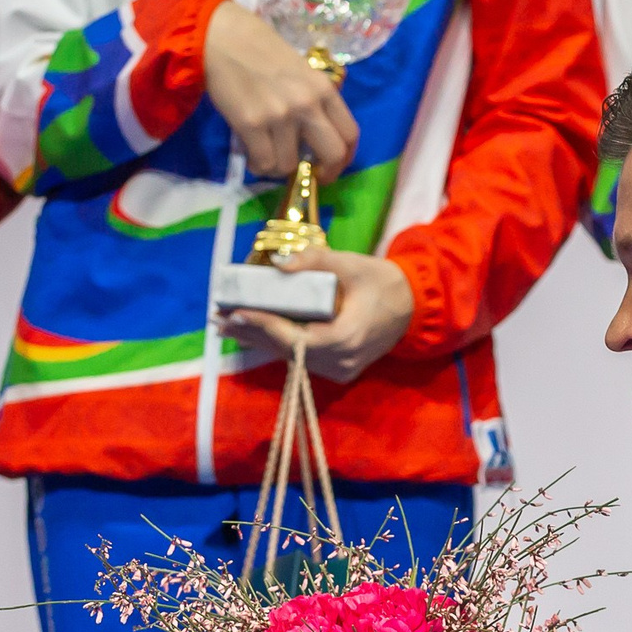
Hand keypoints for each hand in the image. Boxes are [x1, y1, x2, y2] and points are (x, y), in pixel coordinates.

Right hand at [204, 0, 358, 180]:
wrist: (221, 37)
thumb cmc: (260, 50)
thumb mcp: (300, 70)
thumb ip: (313, 101)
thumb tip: (315, 139)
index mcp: (323, 89)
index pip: (350, 134)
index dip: (344, 159)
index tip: (332, 167)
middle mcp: (307, 103)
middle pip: (332, 155)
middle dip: (322, 172)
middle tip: (306, 173)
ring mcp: (280, 115)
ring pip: (290, 165)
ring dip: (278, 165)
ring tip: (267, 152)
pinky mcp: (252, 124)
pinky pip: (264, 163)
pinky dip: (259, 165)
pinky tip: (253, 154)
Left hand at [222, 247, 414, 381]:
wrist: (414, 307)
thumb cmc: (385, 283)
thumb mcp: (352, 264)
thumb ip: (316, 260)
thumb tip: (279, 263)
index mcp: (345, 339)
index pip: (294, 337)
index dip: (263, 325)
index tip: (236, 313)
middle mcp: (340, 362)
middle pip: (286, 350)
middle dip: (251, 334)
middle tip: (218, 320)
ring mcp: (340, 370)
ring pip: (291, 356)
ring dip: (259, 340)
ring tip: (227, 327)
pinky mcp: (339, 369)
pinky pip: (302, 357)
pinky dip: (277, 344)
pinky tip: (254, 334)